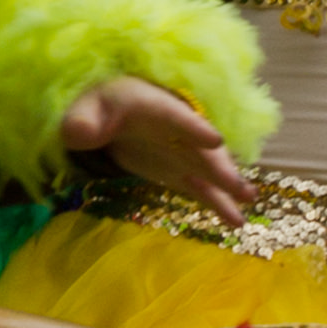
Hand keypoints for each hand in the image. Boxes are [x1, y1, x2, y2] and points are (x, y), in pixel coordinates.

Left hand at [60, 77, 253, 218]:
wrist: (107, 114)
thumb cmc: (97, 106)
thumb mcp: (83, 110)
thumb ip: (80, 120)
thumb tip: (79, 133)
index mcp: (155, 107)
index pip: (177, 118)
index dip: (195, 129)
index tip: (214, 139)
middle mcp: (177, 131)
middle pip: (203, 148)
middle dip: (221, 167)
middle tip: (238, 186)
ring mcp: (182, 152)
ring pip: (209, 170)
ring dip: (228, 187)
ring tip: (247, 204)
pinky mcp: (179, 171)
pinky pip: (202, 187)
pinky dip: (218, 202)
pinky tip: (234, 221)